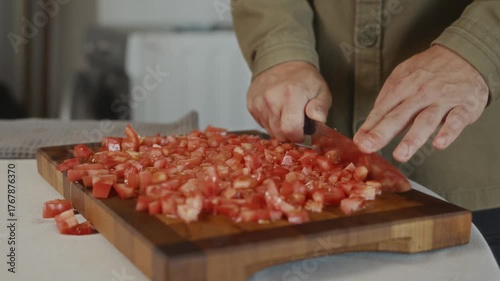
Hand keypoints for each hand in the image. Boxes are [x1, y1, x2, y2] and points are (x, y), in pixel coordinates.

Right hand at [247, 61, 331, 141]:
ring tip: (287, 114)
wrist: (282, 62)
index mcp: (291, 94)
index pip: (290, 130)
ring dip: (280, 128)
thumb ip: (321, 107)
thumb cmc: (303, 79)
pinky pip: (261, 124)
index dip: (299, 136)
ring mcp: (259, 102)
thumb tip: (318, 119)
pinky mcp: (251, 104)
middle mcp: (271, 98)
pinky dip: (270, 122)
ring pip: (270, 130)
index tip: (303, 132)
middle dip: (290, 133)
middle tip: (297, 122)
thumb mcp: (321, 90)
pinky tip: (277, 111)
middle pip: (279, 133)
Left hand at [353, 45, 488, 161]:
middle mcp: (420, 94)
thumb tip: (368, 126)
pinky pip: (456, 120)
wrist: (465, 53)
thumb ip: (386, 101)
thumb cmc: (429, 71)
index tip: (359, 142)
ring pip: (426, 120)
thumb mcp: (402, 77)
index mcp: (402, 87)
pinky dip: (448, 132)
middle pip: (399, 116)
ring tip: (401, 154)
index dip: (369, 127)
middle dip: (382, 133)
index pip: (382, 110)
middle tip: (368, 147)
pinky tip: (439, 144)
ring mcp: (442, 100)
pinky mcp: (464, 106)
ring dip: (413, 138)